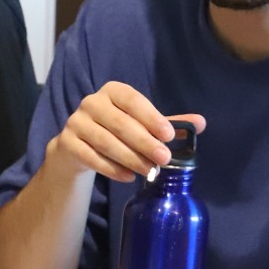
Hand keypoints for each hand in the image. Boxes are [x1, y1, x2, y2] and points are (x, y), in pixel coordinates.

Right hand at [50, 81, 204, 182]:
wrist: (77, 147)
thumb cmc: (116, 131)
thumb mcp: (141, 125)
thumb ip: (167, 123)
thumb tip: (200, 123)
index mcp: (112, 91)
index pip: (132, 99)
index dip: (150, 116)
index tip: (168, 135)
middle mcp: (91, 102)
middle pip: (120, 122)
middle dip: (144, 142)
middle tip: (164, 159)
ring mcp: (76, 122)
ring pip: (106, 141)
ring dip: (130, 158)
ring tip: (149, 171)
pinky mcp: (67, 143)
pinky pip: (91, 157)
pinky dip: (111, 169)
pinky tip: (128, 177)